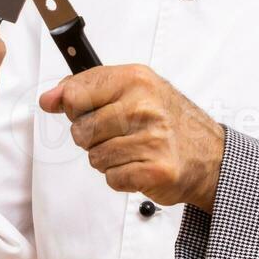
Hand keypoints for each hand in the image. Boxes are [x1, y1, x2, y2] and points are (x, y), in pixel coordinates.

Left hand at [38, 64, 224, 211]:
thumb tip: (49, 99)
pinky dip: (121, 177)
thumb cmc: (167, 120)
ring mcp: (152, 139)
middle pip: (81, 131)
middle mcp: (144, 106)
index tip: (81, 110)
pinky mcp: (155, 170)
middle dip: (93, 138)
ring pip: (94, 157)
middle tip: (119, 133)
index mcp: (135, 80)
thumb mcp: (132, 89)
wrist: (210, 154)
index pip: (75, 93)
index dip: (72, 107)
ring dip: (108, 159)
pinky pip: (112, 178)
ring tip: (133, 150)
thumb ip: (87, 89)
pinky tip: (140, 165)